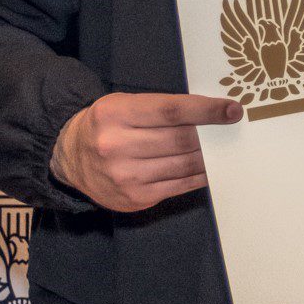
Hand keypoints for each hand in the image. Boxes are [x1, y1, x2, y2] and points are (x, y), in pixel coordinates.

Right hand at [50, 92, 241, 212]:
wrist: (70, 158)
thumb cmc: (107, 125)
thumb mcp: (124, 105)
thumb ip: (160, 108)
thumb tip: (209, 115)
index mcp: (115, 114)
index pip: (171, 111)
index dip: (206, 110)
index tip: (232, 110)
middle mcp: (116, 146)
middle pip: (180, 140)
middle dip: (212, 134)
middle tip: (232, 129)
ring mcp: (125, 176)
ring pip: (183, 165)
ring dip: (210, 157)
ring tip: (226, 148)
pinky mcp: (134, 198)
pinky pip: (179, 186)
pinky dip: (199, 176)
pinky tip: (211, 167)